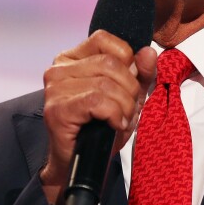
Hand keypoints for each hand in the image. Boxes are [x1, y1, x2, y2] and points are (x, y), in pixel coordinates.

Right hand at [40, 30, 156, 204]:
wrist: (82, 164)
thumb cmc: (101, 128)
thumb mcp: (128, 96)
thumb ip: (141, 73)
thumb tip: (149, 52)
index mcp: (72, 58)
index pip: (105, 40)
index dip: (127, 61)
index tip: (128, 85)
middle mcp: (58, 69)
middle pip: (111, 64)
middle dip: (130, 90)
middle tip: (128, 110)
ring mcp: (54, 89)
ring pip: (106, 84)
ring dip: (124, 106)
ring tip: (121, 120)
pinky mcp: (57, 109)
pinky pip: (97, 101)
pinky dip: (114, 114)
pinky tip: (114, 125)